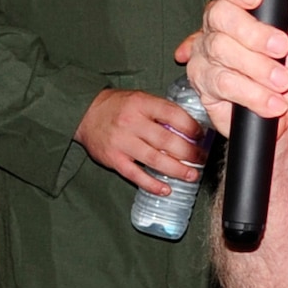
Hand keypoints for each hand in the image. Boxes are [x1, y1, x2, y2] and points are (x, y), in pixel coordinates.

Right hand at [75, 88, 206, 195]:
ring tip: (192, 175)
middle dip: (189, 152)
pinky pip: (135, 175)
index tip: (202, 136)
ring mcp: (122, 142)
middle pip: (166, 140)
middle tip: (202, 158)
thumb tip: (189, 127)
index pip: (173, 114)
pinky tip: (166, 189)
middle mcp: (132, 122)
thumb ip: (160, 110)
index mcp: (142, 104)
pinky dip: (152, 184)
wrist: (85, 113)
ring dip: (176, 170)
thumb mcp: (140, 99)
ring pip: (155, 159)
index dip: (191, 127)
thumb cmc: (118, 107)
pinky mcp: (114, 159)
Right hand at [175, 0, 287, 137]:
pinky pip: (222, 82)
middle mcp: (216, 26)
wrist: (286, 120)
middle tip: (281, 49)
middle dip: (253, 33)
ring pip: (220, 50)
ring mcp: (205, 54)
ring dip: (257, 68)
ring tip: (282, 83)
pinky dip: (252, 93)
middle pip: (220, 14)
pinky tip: (272, 102)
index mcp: (240, 7)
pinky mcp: (203, 83)